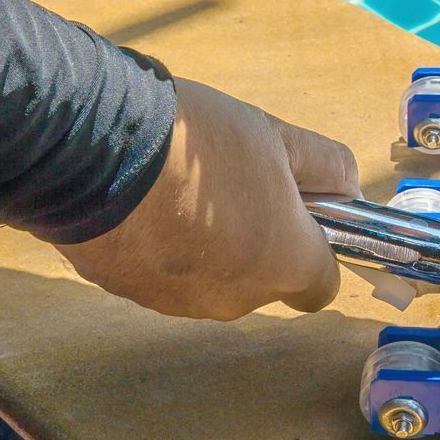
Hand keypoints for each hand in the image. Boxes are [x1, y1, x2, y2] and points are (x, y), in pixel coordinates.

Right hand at [56, 78, 359, 319]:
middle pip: (262, 281)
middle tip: (234, 187)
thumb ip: (324, 166)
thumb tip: (346, 186)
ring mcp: (177, 303)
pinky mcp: (125, 293)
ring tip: (179, 190)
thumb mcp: (275, 136)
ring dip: (206, 248)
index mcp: (284, 266)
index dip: (316, 253)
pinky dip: (159, 249)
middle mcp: (236, 300)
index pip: (322, 287)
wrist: (93, 150)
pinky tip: (142, 203)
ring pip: (209, 281)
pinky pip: (159, 274)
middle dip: (258, 243)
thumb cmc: (199, 144)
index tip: (299, 217)